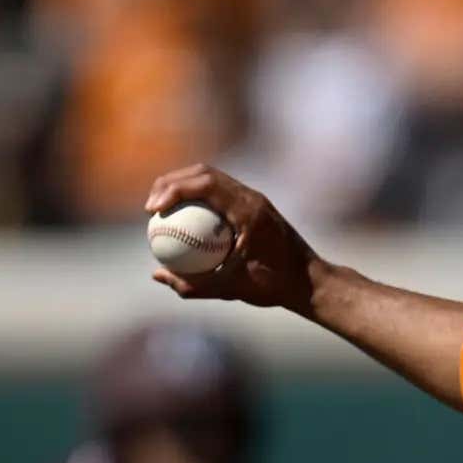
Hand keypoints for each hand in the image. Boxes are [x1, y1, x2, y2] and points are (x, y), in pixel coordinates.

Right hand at [144, 165, 318, 311]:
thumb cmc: (276, 287)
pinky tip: (183, 221)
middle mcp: (253, 197)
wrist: (311, 282)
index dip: (172, 189)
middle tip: (151, 206)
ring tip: (162, 209)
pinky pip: (220, 193)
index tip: (152, 210)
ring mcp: (255, 199)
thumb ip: (194, 285)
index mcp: (250, 210)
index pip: (205, 184)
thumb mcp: (232, 290)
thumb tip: (157, 275)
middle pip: (203, 173)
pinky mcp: (255, 205)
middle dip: (170, 182)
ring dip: (183, 187)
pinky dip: (198, 199)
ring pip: (211, 179)